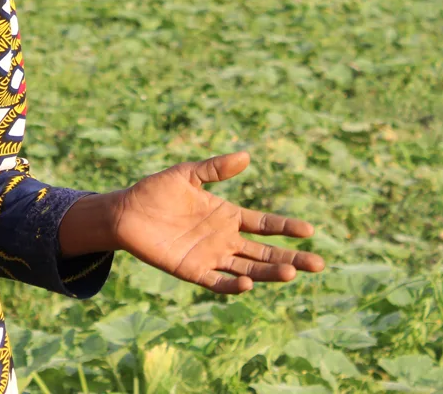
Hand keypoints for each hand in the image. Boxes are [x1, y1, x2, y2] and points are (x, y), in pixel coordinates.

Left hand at [111, 151, 324, 293]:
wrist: (124, 212)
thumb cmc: (154, 191)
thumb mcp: (187, 174)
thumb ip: (215, 169)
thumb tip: (246, 156)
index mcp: (227, 215)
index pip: (265, 224)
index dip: (286, 227)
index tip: (310, 230)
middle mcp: (224, 239)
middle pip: (265, 252)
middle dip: (291, 258)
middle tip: (318, 264)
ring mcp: (210, 257)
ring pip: (248, 269)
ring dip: (269, 273)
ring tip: (291, 273)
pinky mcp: (192, 271)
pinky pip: (217, 282)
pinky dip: (233, 285)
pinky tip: (249, 283)